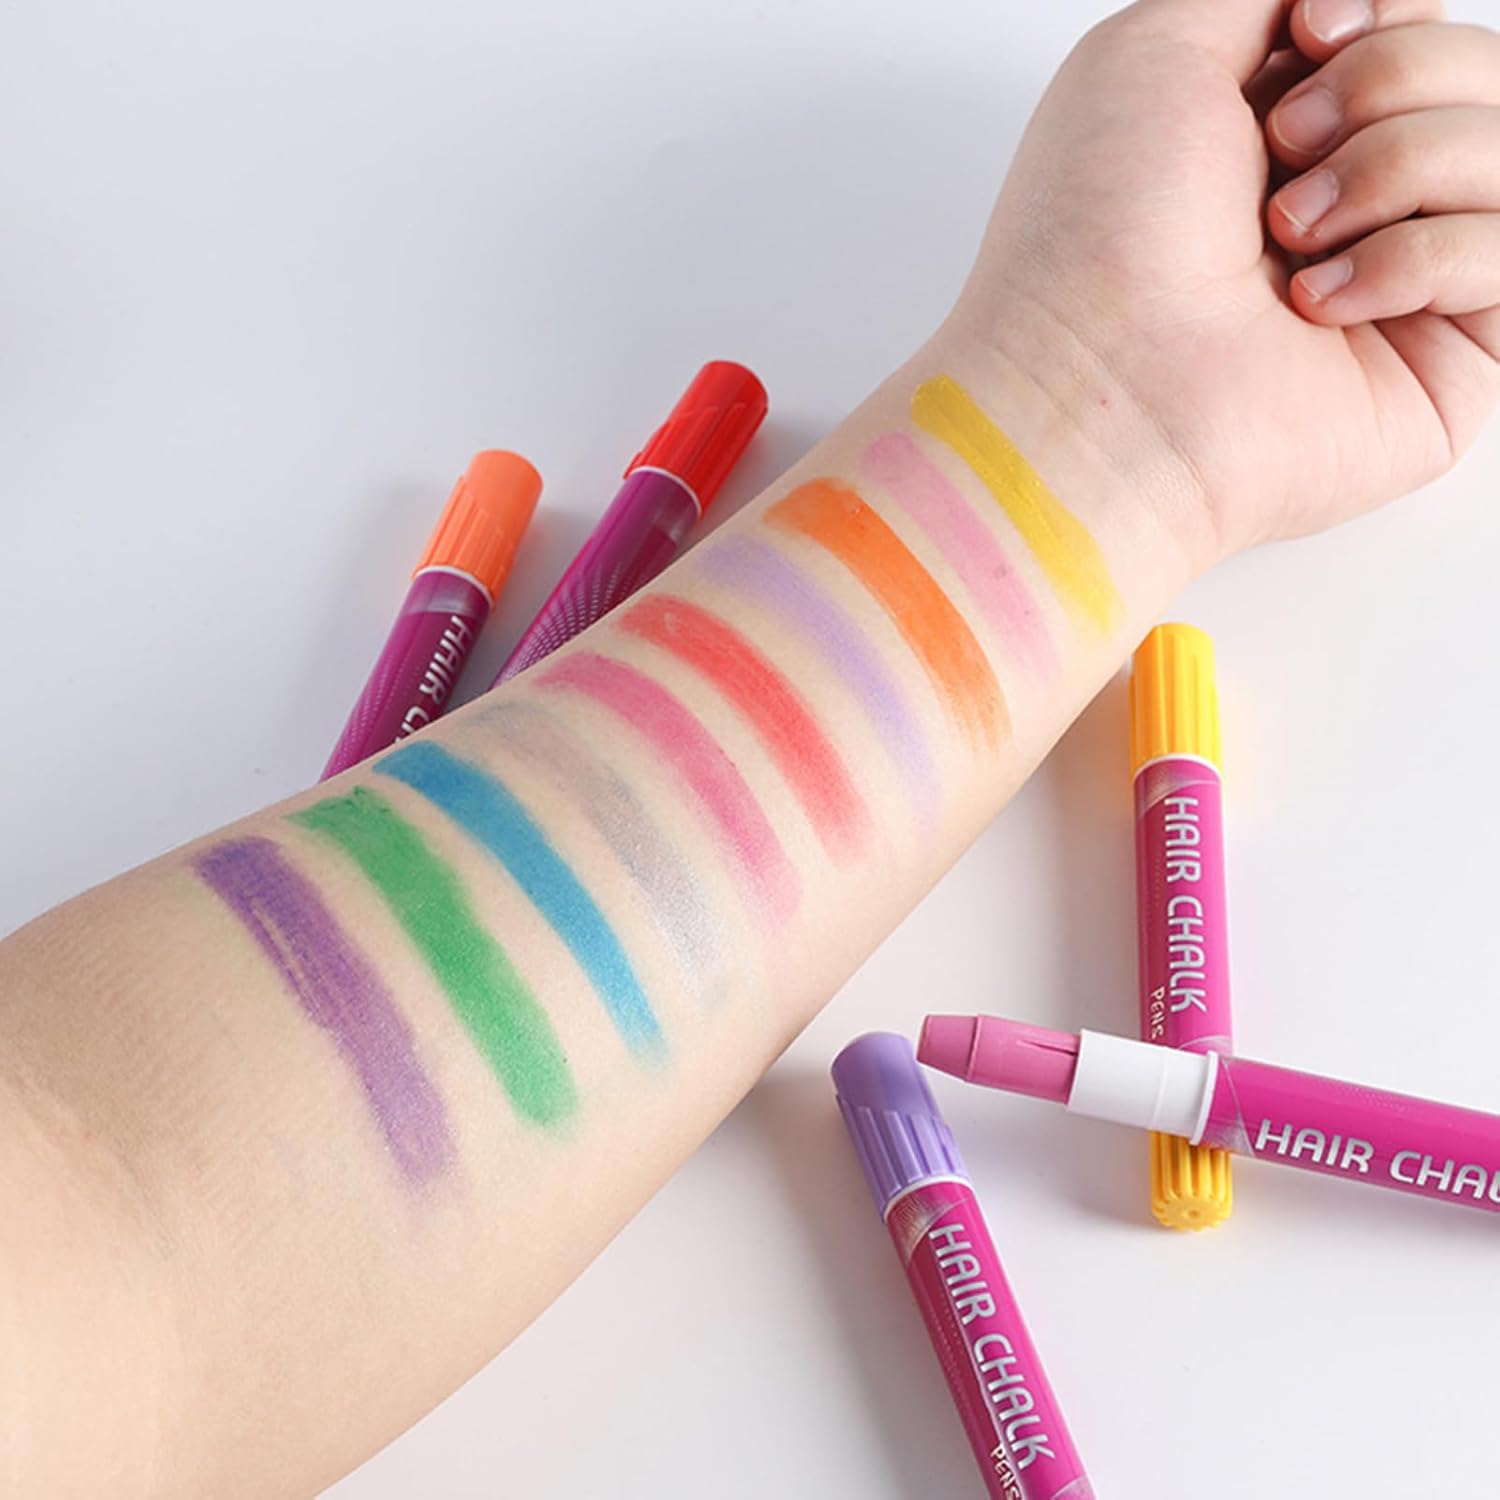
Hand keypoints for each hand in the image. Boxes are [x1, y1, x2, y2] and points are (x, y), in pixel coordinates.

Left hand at [956, 0, 1499, 555]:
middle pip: (1473, 69)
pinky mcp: (1450, 363)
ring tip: (1289, 238)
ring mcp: (1404, 283)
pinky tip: (1317, 309)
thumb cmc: (1097, 236)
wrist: (1096, 382)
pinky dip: (1413, 260)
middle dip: (1385, 79)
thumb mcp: (1155, 50)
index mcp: (1288, 131)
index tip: (1309, 37)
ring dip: (1393, 167)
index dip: (1383, 13)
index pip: (1414, 25)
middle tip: (1281, 157)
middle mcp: (1352, 203)